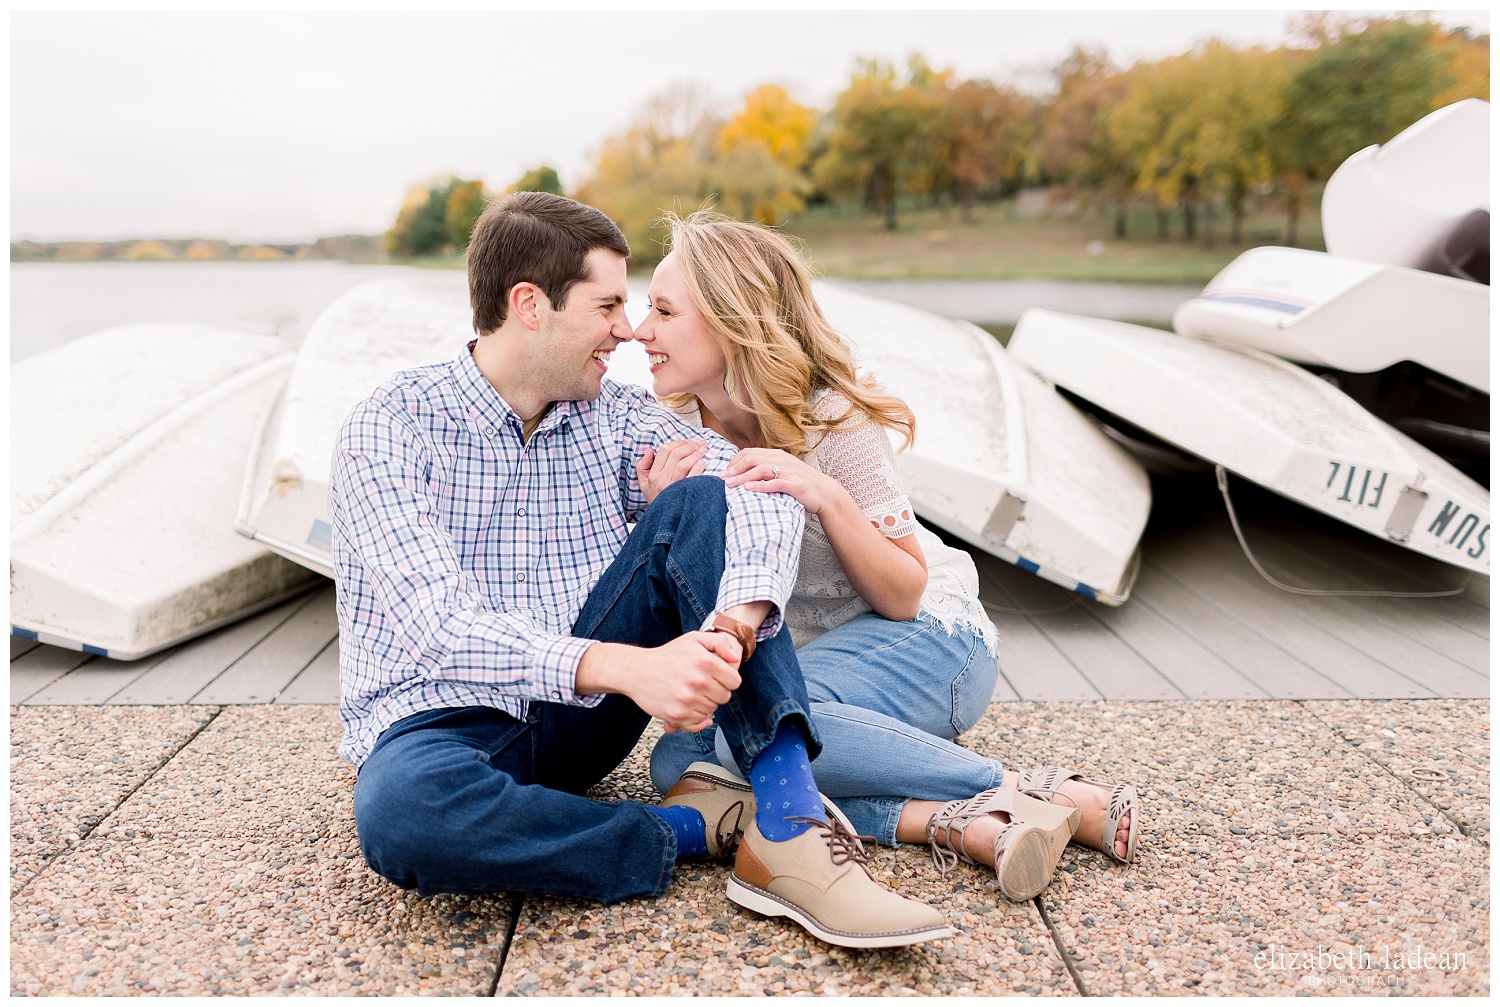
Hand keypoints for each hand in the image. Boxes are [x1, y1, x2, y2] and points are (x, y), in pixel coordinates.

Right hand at [581, 633, 742, 733]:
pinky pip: (699, 722)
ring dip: (705, 704)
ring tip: (690, 692)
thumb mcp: (694, 639)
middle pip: (724, 697)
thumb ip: (719, 643)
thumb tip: (735, 659)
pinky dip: (696, 717)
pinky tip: (688, 706)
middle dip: (716, 691)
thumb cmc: (668, 655)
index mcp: (706, 662)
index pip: (734, 681)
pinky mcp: (678, 715)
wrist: (637, 671)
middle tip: (701, 684)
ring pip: (712, 710)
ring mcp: (688, 700)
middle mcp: (698, 681)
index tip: (716, 676)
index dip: (727, 679)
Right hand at [635, 439, 707, 504]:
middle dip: (690, 445)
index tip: (688, 442)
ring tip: (703, 450)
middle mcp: (662, 480)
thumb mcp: (643, 483)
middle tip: (700, 443)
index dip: (677, 443)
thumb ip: (642, 466)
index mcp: (653, 475)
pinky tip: (703, 462)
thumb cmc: (656, 499)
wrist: (663, 519)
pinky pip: (692, 477)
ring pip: (684, 463)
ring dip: (696, 453)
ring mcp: (673, 487)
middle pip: (676, 455)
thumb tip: (649, 450)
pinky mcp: (684, 493)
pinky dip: (698, 467)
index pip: (664, 451)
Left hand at [722, 447, 831, 514]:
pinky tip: (748, 490)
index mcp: (777, 455)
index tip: (724, 472)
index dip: (734, 461)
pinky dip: (760, 486)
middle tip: (722, 479)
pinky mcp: (795, 485)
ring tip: (730, 485)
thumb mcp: (784, 471)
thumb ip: (767, 469)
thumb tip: (745, 473)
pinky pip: (774, 483)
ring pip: (760, 470)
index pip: (750, 453)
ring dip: (743, 477)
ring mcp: (789, 472)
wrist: (825, 493)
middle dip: (734, 468)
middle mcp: (782, 460)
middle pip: (752, 459)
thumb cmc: (801, 484)